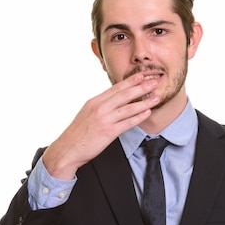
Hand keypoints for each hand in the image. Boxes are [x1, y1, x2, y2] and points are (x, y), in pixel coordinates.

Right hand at [42, 73, 159, 179]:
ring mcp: (105, 119)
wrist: (68, 149)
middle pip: (125, 94)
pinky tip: (147, 113)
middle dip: (142, 87)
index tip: (142, 75)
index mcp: (94, 101)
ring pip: (129, 107)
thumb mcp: (87, 113)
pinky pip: (128, 123)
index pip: (116, 88)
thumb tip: (114, 101)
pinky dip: (139, 117)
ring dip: (145, 102)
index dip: (131, 81)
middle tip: (154, 81)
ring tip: (156, 97)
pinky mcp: (109, 132)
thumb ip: (100, 106)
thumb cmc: (77, 134)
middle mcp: (100, 108)